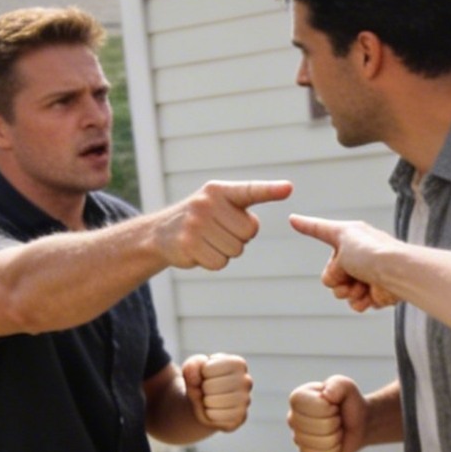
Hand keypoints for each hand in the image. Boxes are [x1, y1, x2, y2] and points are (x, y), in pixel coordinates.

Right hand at [153, 180, 292, 271]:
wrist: (161, 232)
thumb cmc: (202, 217)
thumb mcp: (219, 204)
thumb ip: (242, 207)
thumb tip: (265, 211)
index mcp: (219, 190)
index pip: (250, 190)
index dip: (270, 190)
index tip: (289, 188)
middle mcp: (207, 203)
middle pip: (248, 232)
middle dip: (239, 237)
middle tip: (219, 231)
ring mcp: (196, 224)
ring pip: (236, 250)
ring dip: (226, 251)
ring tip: (208, 240)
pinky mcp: (188, 244)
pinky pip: (220, 263)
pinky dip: (214, 261)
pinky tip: (200, 250)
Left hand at [183, 352, 251, 433]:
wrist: (206, 402)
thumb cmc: (201, 380)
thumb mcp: (193, 368)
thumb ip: (192, 366)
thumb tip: (194, 379)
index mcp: (238, 363)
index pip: (207, 369)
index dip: (201, 374)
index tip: (207, 376)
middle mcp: (246, 381)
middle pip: (210, 386)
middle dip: (203, 389)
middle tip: (208, 389)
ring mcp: (246, 400)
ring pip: (212, 402)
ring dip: (206, 402)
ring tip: (211, 399)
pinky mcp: (240, 417)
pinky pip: (215, 417)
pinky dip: (209, 414)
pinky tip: (215, 410)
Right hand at [287, 376, 367, 451]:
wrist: (360, 423)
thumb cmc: (350, 402)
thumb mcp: (347, 387)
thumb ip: (338, 384)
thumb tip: (326, 395)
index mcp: (298, 398)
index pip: (303, 405)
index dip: (324, 406)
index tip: (333, 404)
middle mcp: (293, 418)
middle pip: (315, 426)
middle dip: (334, 422)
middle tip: (337, 417)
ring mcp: (298, 438)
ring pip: (320, 443)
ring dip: (336, 436)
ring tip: (336, 428)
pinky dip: (336, 449)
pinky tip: (335, 441)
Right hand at [289, 213, 402, 311]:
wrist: (397, 273)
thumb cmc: (373, 251)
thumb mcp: (342, 241)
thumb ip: (328, 253)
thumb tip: (336, 274)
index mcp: (349, 237)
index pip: (321, 231)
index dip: (307, 226)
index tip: (293, 219)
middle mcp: (356, 255)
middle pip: (329, 274)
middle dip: (336, 278)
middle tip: (352, 273)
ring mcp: (364, 276)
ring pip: (340, 292)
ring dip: (348, 291)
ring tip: (363, 284)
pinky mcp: (373, 294)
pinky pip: (354, 303)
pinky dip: (360, 301)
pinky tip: (370, 294)